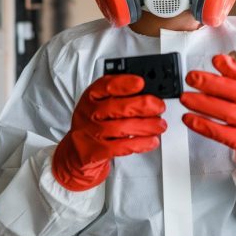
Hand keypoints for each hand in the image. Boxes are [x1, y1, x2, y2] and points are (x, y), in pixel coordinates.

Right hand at [52, 74, 166, 190]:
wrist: (76, 152)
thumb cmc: (93, 124)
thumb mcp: (99, 105)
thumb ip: (118, 97)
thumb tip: (147, 93)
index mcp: (90, 97)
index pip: (105, 86)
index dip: (124, 83)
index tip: (141, 82)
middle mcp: (88, 113)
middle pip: (116, 107)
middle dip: (142, 106)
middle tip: (159, 106)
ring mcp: (90, 133)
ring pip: (121, 128)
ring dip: (146, 126)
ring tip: (160, 125)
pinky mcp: (95, 152)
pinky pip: (120, 147)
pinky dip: (140, 144)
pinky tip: (151, 141)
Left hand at [180, 55, 235, 184]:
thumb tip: (223, 61)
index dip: (231, 68)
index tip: (215, 60)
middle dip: (211, 83)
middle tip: (192, 78)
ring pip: (227, 112)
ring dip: (203, 104)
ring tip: (186, 97)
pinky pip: (222, 133)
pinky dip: (204, 126)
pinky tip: (190, 119)